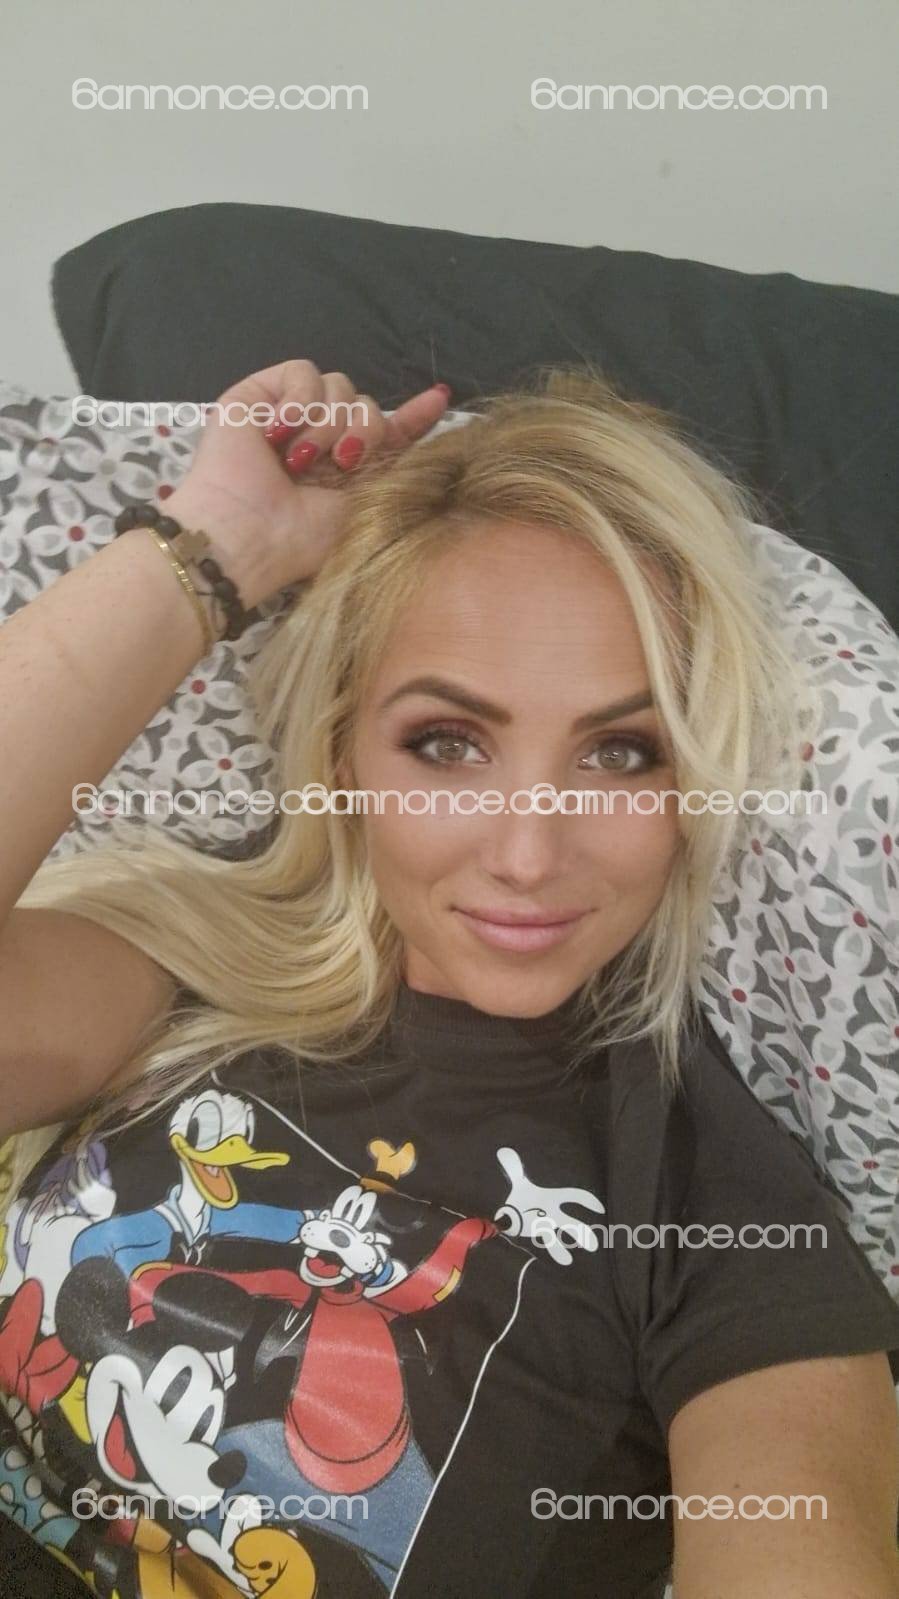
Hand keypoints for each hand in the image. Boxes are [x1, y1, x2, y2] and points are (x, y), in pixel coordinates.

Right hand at [161, 360, 451, 608]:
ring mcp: (288, 417)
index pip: (384, 430)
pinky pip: (303, 371)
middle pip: (366, 404)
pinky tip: (282, 432)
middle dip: (365, 431)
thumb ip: (398, 457)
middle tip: (342, 463)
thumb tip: (434, 413)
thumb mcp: (367, 499)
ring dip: (328, 423)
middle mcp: (318, 440)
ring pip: (339, 386)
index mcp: (344, 469)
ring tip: (300, 459)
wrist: (250, 535)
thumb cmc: (306, 536)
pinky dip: (301, 399)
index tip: (439, 398)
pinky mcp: (258, 396)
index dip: (413, 415)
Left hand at [493, 1146, 606, 1266]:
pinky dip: (554, 1252)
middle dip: (581, 1232)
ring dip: (562, 1248)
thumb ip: (514, 1169)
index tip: (600, 1209)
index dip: (587, 1201)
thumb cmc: (523, 1197)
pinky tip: (564, 1261)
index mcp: (553, 1199)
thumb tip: (504, 1151)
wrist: (513, 1210)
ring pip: (557, 1238)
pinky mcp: (537, 1234)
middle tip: (593, 1244)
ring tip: (569, 1260)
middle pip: (570, 1223)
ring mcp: (546, 1225)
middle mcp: (553, 1214)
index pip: (573, 1197)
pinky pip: (546, 1243)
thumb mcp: (520, 1183)